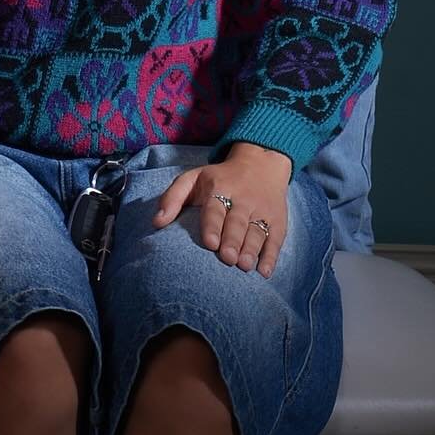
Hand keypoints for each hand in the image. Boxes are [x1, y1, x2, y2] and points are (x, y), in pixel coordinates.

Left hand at [153, 143, 291, 275]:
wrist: (261, 163)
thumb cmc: (219, 178)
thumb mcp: (193, 178)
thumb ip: (173, 197)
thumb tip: (156, 222)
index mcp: (219, 187)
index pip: (215, 208)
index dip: (213, 225)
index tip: (209, 243)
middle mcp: (243, 198)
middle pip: (238, 222)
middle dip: (233, 240)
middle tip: (228, 258)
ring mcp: (262, 210)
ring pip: (257, 232)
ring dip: (251, 249)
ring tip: (243, 266)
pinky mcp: (278, 221)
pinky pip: (276, 240)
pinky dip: (271, 256)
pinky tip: (264, 271)